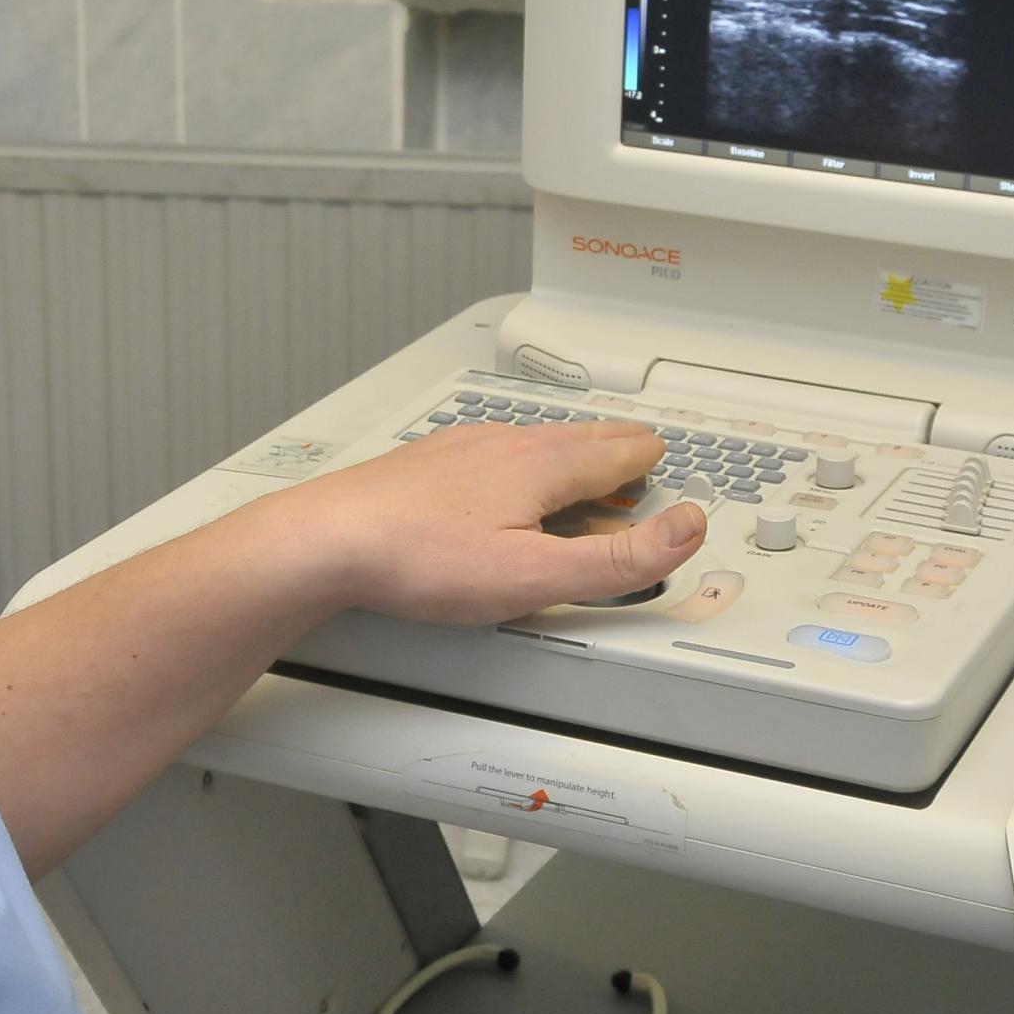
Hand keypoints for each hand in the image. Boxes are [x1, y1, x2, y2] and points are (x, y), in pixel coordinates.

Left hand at [291, 419, 708, 625]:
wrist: (326, 541)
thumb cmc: (419, 559)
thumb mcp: (535, 576)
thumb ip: (616, 559)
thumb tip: (686, 530)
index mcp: (542, 466)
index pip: (617, 454)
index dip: (648, 462)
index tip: (666, 459)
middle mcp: (504, 445)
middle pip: (579, 438)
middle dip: (615, 446)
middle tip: (637, 448)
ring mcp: (461, 449)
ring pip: (534, 439)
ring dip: (569, 449)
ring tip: (582, 460)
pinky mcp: (427, 464)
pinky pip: (492, 450)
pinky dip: (521, 458)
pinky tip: (502, 475)